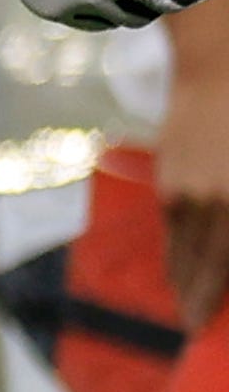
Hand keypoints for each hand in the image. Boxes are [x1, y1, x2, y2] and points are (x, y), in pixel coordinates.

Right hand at [163, 34, 225, 332]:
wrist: (221, 65)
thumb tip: (227, 251)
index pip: (226, 266)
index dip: (214, 298)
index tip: (203, 325)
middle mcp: (212, 202)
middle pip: (204, 266)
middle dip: (200, 300)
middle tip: (197, 326)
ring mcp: (186, 191)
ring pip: (183, 251)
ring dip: (185, 281)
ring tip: (188, 305)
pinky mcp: (169, 179)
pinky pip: (173, 229)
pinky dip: (176, 254)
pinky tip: (180, 269)